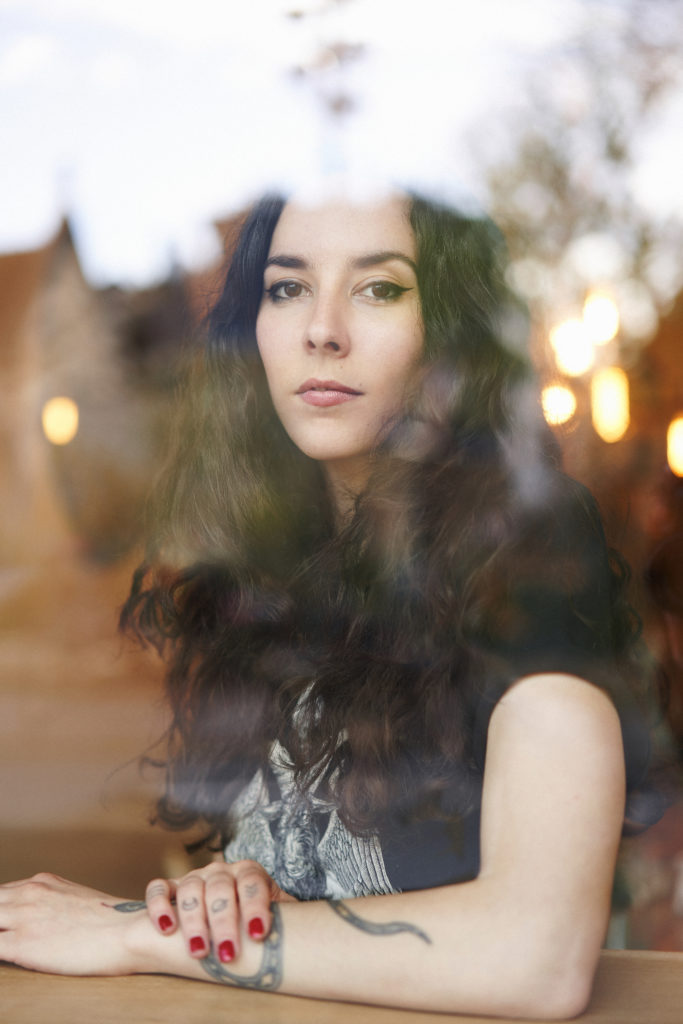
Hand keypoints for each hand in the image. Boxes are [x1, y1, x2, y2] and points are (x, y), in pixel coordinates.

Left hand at [0, 872, 140, 975]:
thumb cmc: (112, 923)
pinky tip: (5, 957)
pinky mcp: (20, 944)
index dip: (2, 912)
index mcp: (43, 881)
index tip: (7, 924)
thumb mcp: (79, 901)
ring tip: (8, 945)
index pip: (2, 894)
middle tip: (8, 935)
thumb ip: (54, 904)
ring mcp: (23, 917)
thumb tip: (45, 922)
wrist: (128, 931)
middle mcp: (30, 892)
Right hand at [144, 860, 296, 963]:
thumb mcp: (276, 915)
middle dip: (224, 922)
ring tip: (199, 949)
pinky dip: (159, 905)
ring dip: (193, 920)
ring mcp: (195, 878)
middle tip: (228, 953)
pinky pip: (159, 889)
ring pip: (190, 889)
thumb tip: (306, 932)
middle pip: (220, 888)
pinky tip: (166, 927)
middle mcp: (221, 871)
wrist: (235, 912)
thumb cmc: (257, 919)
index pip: (252, 882)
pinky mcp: (172, 889)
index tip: (258, 933)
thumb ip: (286, 918)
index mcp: (250, 872)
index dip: (255, 906)